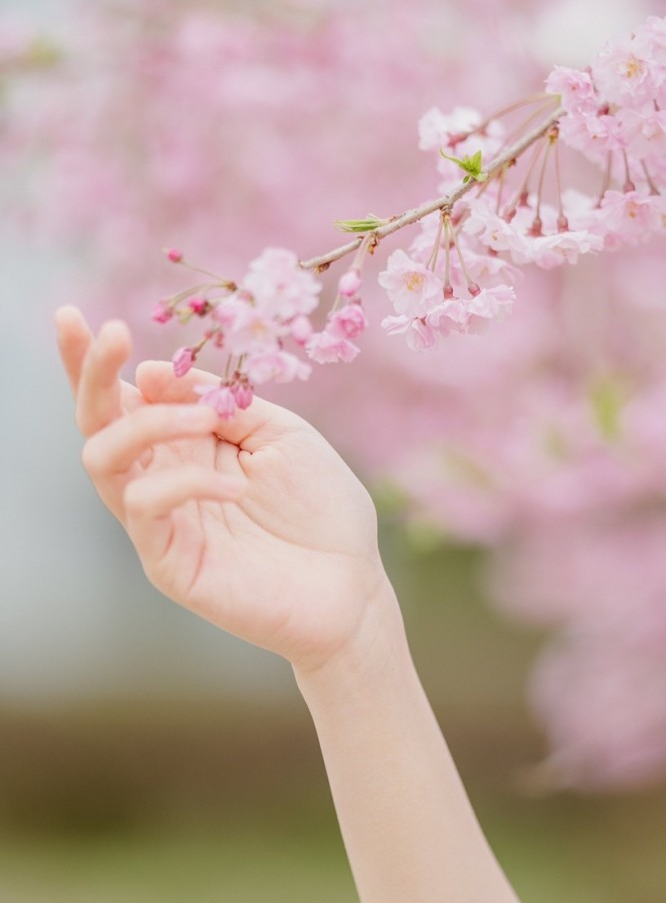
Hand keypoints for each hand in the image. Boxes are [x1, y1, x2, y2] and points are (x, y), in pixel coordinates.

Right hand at [55, 306, 393, 672]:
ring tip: (207, 421)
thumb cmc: (320, 509)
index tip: (75, 315)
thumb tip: (152, 373)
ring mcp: (160, 522)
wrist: (353, 586)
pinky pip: (143, 508)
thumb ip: (222, 400)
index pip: (124, 397)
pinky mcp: (167, 562)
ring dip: (150, 423)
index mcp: (185, 442)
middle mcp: (162, 476)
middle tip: (110, 333)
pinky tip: (235, 487)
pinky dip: (184, 483)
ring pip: (103, 460)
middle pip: (96, 422)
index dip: (92, 360)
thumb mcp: (279, 432)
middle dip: (92, 374)